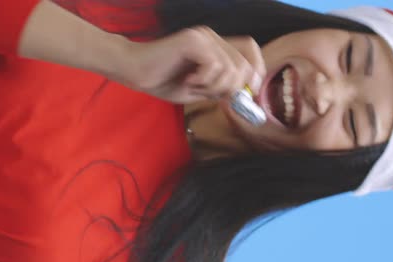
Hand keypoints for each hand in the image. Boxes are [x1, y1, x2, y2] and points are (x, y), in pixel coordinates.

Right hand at [116, 26, 265, 103]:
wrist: (134, 72)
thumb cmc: (164, 80)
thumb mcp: (201, 90)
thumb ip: (222, 89)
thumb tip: (244, 94)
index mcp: (216, 46)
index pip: (250, 49)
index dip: (257, 69)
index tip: (250, 90)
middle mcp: (212, 37)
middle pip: (244, 63)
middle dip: (233, 87)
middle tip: (210, 93)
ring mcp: (202, 37)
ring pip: (231, 68)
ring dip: (214, 86)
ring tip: (194, 86)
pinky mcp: (192, 41)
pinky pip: (214, 65)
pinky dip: (204, 80)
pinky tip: (188, 80)